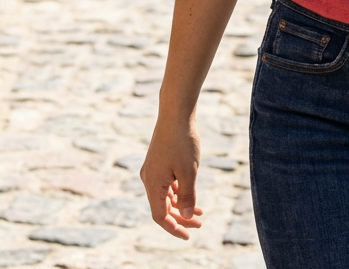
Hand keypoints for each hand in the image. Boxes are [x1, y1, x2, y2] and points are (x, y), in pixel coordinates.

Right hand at [141, 114, 203, 238]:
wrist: (176, 112)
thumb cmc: (183, 142)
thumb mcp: (189, 172)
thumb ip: (187, 196)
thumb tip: (187, 215)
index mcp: (153, 185)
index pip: (160, 216)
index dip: (174, 228)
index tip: (189, 235)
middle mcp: (148, 179)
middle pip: (163, 207)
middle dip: (181, 217)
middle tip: (200, 223)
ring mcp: (152, 169)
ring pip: (165, 195)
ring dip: (181, 204)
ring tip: (200, 210)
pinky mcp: (158, 160)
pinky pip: (166, 183)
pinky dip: (178, 191)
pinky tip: (190, 191)